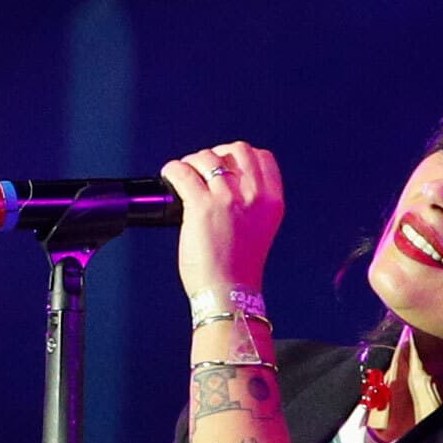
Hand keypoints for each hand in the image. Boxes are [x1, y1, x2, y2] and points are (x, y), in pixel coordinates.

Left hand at [159, 141, 284, 302]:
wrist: (229, 293)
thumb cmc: (239, 268)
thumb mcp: (260, 228)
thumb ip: (251, 203)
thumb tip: (225, 183)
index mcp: (272, 201)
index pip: (262, 157)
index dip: (239, 156)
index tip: (225, 164)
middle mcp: (254, 195)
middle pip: (237, 150)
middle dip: (216, 154)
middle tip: (202, 168)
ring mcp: (228, 198)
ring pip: (207, 158)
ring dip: (192, 162)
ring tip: (184, 175)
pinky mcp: (202, 206)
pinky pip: (182, 172)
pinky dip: (172, 170)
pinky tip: (169, 176)